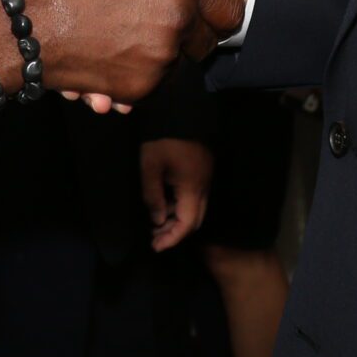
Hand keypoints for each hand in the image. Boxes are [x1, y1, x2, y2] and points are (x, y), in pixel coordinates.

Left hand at [140, 137, 212, 251]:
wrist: (180, 110)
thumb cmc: (162, 139)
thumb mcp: (150, 168)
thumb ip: (153, 197)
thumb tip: (157, 220)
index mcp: (193, 188)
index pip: (187, 224)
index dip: (172, 239)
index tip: (155, 247)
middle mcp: (204, 186)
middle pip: (195, 220)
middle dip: (175, 232)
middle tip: (154, 238)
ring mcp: (206, 177)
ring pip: (196, 208)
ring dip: (177, 219)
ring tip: (155, 224)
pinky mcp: (203, 170)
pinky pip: (195, 196)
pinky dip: (181, 206)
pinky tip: (165, 205)